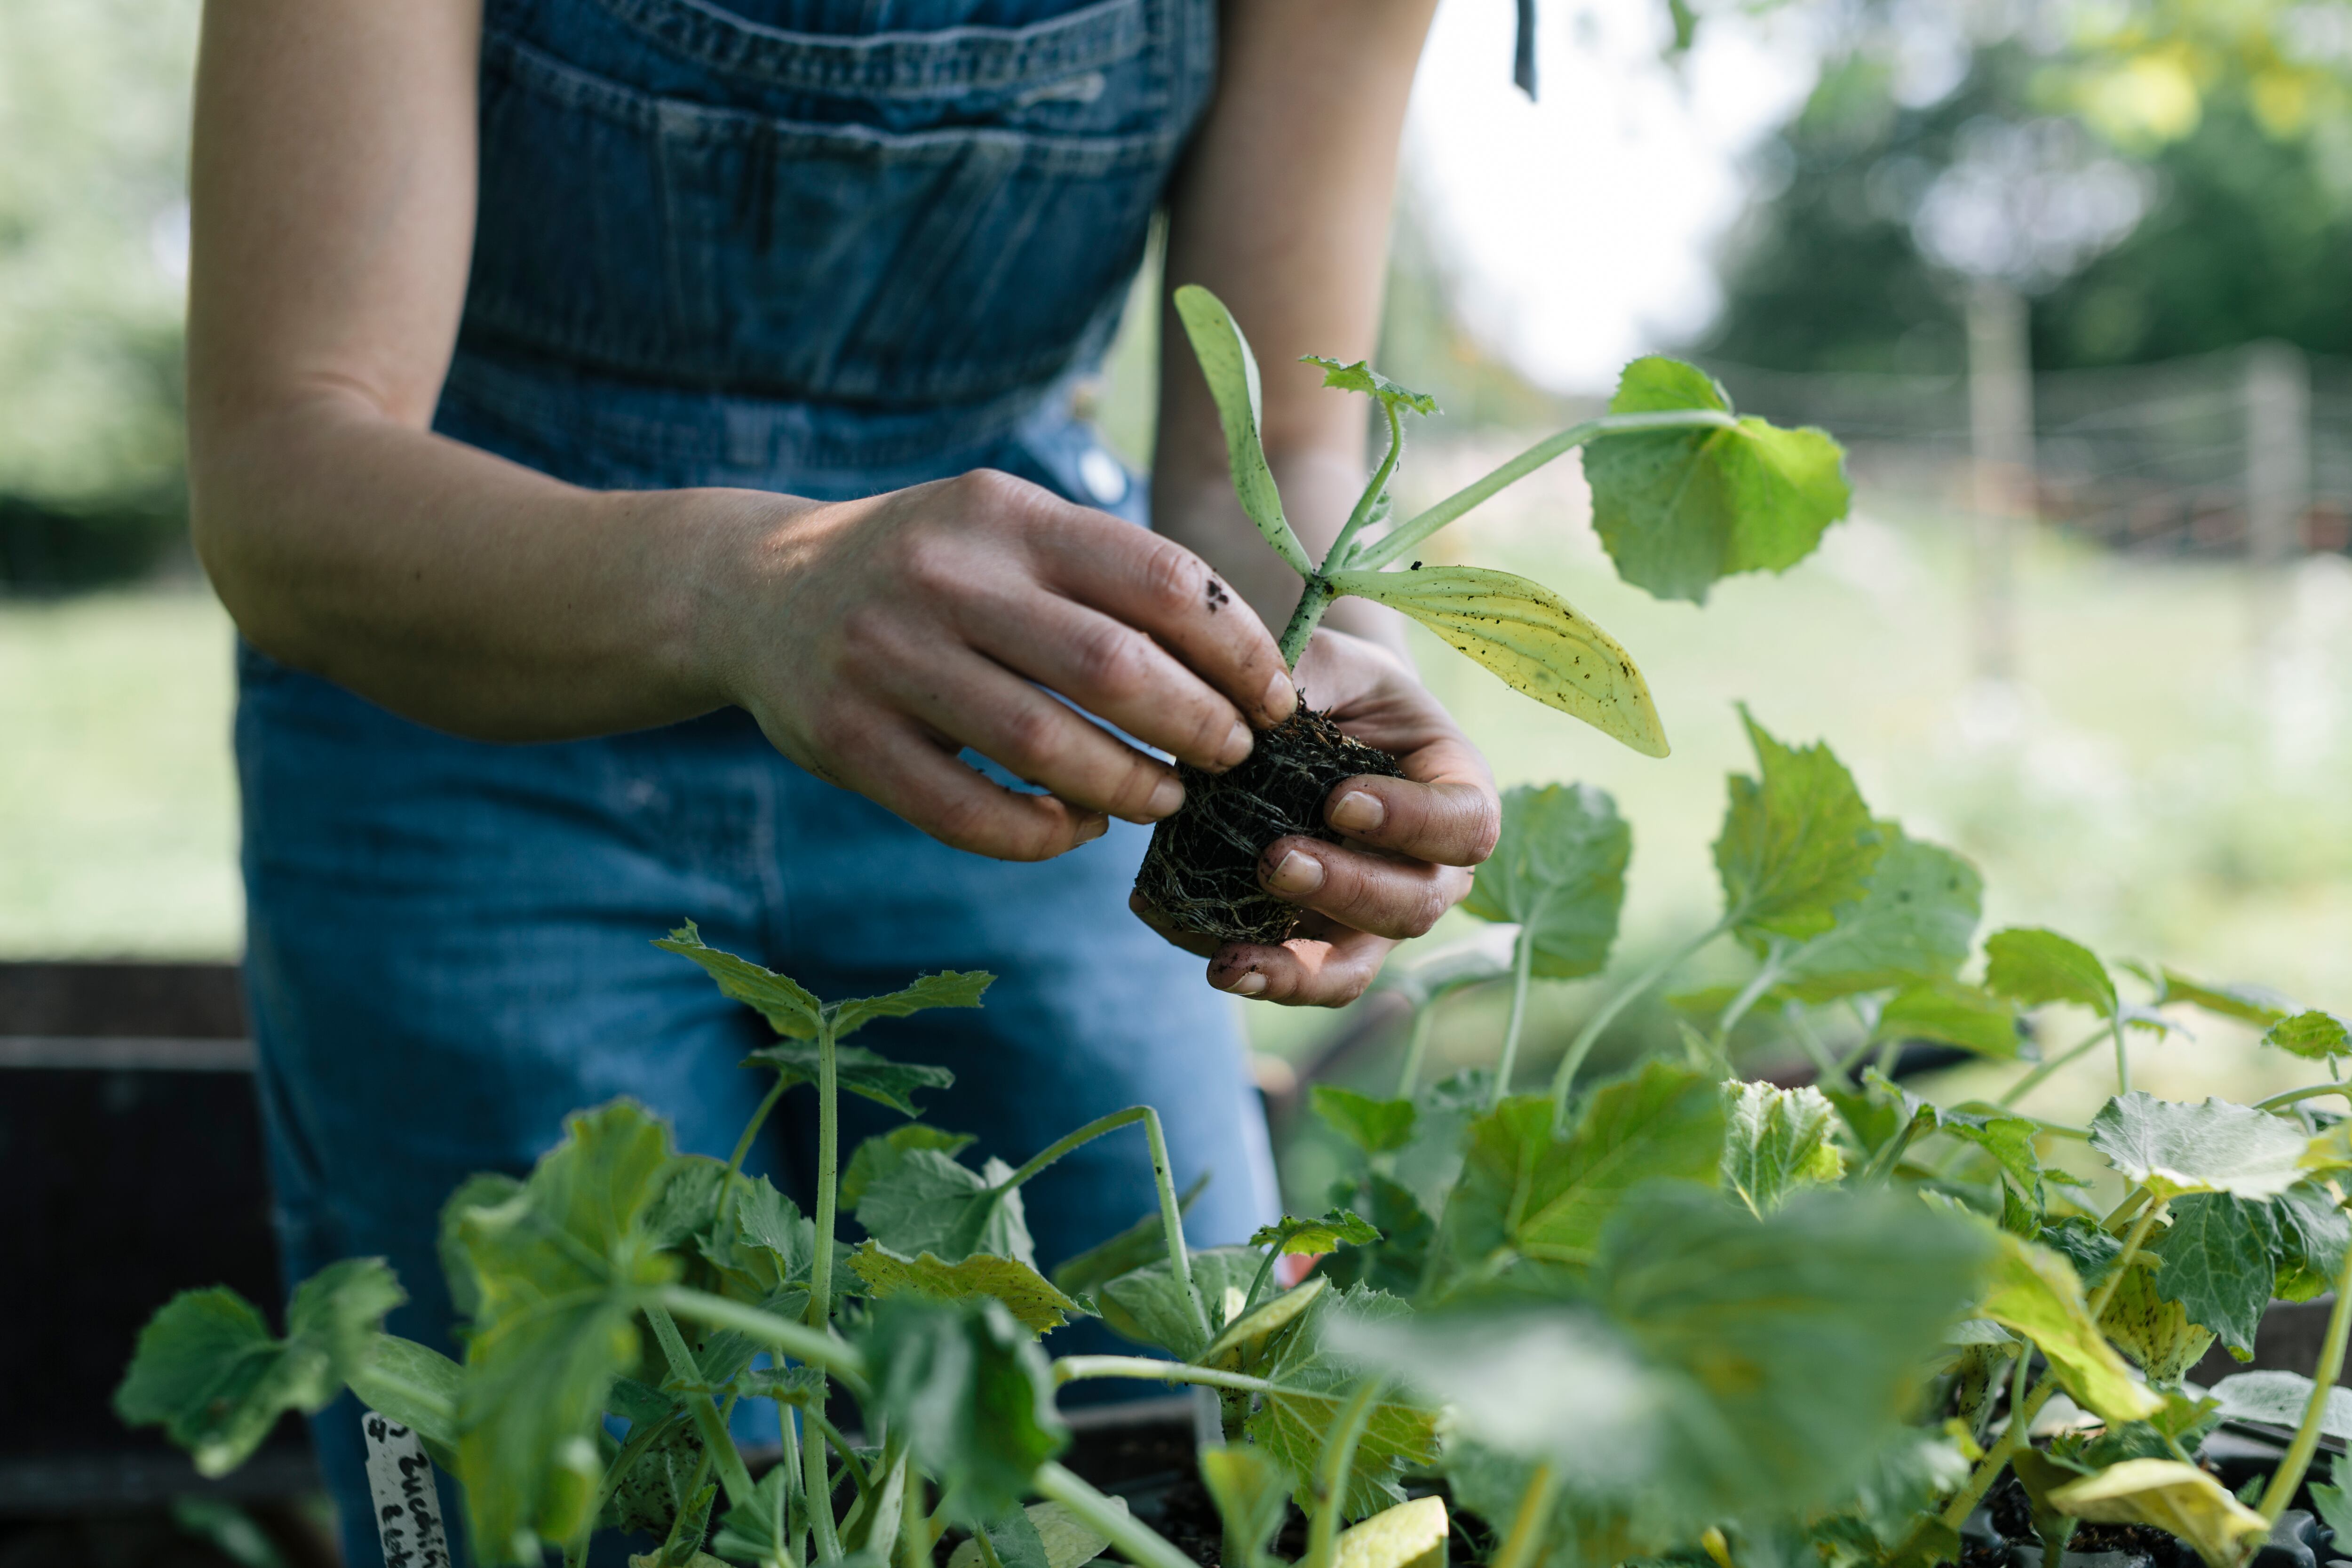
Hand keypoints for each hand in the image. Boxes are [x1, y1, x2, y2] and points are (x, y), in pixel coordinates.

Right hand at [702, 469, 1298, 859]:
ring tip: (1163, 799)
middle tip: (1229, 757)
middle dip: (1196, 726)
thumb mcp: (1003, 529)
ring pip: (1044, 747)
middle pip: (1111, 667)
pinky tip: (1074, 829)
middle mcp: (943, 576)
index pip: (1159, 579)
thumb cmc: (925, 568)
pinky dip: (1040, 834)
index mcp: (1003, 512)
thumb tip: (1237, 661)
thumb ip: (1103, 574)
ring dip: (1127, 788)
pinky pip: (967, 812)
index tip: (1273, 697)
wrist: (754, 591)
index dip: (1236, 650)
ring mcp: (886, 659)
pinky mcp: (845, 739)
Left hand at [1130, 629, 1499, 1006]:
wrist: (1314, 716)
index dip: (1413, 823)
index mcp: (1457, 790)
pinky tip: (1209, 957)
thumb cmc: (1335, 682)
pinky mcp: (1320, 935)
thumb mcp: (1329, 661)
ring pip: (1356, 964)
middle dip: (1345, 891)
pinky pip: (1302, 974)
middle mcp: (1431, 866)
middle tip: (1275, 860)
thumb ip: (1307, 680)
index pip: (1467, 826)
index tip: (1341, 800)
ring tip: (1232, 958)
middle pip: (1415, 906)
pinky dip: (1259, 974)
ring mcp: (1375, 910)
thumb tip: (1251, 720)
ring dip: (1298, 967)